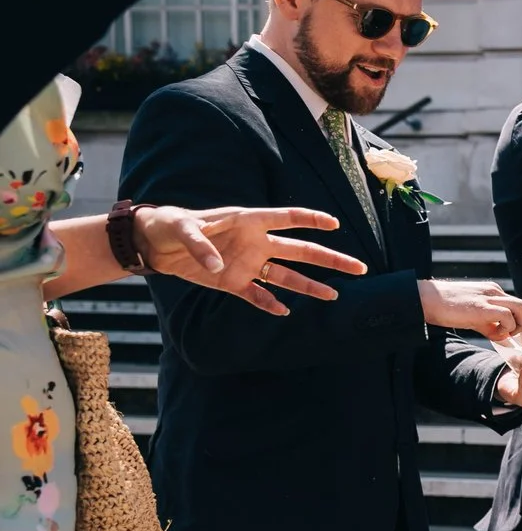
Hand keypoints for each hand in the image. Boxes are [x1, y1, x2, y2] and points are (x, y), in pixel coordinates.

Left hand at [135, 205, 365, 315]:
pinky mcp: (234, 283)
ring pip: (286, 276)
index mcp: (247, 221)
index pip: (286, 218)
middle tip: (358, 268)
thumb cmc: (169, 225)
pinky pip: (258, 296)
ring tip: (333, 296)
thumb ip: (200, 245)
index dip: (311, 219)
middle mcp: (255, 243)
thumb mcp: (181, 229)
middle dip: (330, 259)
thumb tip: (217, 267)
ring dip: (309, 286)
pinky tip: (285, 312)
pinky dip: (270, 304)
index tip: (335, 224)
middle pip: (300, 251)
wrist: (153, 244)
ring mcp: (247, 264)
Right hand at [419, 279, 521, 340]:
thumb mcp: (473, 315)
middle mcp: (494, 291)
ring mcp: (489, 298)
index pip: (518, 305)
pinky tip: (493, 334)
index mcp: (492, 291)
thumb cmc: (447, 308)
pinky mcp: (482, 307)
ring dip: (520, 325)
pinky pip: (507, 316)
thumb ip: (489, 324)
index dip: (521, 321)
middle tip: (514, 335)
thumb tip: (503, 337)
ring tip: (507, 334)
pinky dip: (506, 328)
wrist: (426, 299)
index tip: (514, 333)